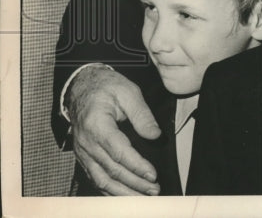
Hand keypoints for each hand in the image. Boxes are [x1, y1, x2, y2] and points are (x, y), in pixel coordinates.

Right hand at [65, 65, 161, 195]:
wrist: (82, 87)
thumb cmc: (106, 87)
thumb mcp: (128, 92)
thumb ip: (142, 114)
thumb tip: (156, 135)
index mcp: (96, 125)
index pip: (118, 152)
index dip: (136, 166)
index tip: (153, 175)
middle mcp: (86, 143)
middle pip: (111, 170)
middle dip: (134, 183)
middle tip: (154, 190)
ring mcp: (82, 152)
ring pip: (101, 179)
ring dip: (123, 192)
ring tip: (143, 197)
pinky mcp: (84, 157)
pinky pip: (95, 177)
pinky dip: (110, 190)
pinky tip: (124, 195)